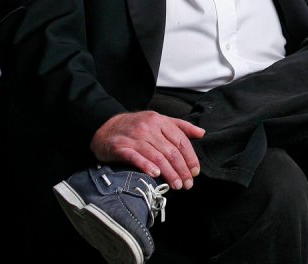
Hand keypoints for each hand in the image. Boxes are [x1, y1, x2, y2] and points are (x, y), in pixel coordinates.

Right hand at [90, 111, 205, 189]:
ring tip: (176, 185)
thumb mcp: (159, 121)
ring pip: (156, 156)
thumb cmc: (136, 126)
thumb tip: (202, 133)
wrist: (105, 126)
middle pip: (170, 151)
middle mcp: (148, 127)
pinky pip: (135, 157)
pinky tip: (155, 174)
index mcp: (160, 121)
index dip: (190, 157)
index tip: (195, 172)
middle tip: (188, 184)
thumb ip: (181, 126)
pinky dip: (146, 166)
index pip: (180, 140)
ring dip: (169, 173)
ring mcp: (133, 137)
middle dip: (181, 169)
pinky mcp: (120, 147)